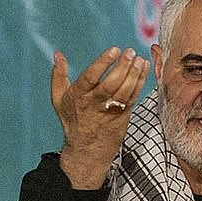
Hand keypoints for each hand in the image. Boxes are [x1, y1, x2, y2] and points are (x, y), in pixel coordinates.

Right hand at [51, 47, 148, 188]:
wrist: (86, 150)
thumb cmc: (73, 120)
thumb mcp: (59, 99)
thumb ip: (58, 75)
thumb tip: (57, 54)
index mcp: (77, 96)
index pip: (90, 77)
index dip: (103, 63)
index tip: (114, 50)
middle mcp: (93, 104)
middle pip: (110, 85)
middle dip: (122, 67)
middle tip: (130, 52)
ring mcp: (109, 112)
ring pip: (124, 92)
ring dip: (134, 75)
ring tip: (140, 60)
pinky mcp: (122, 117)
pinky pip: (133, 98)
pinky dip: (140, 83)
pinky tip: (144, 69)